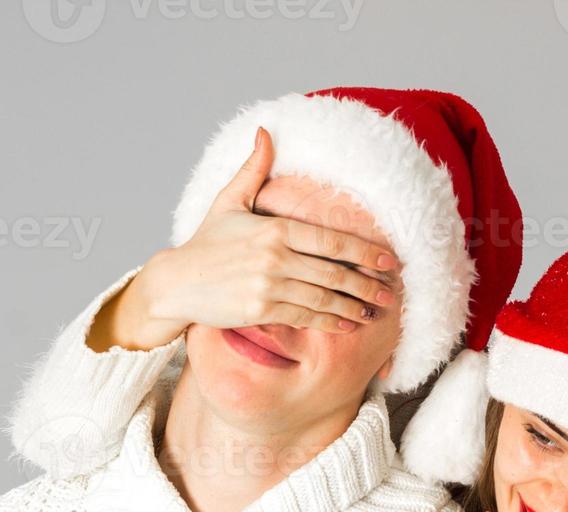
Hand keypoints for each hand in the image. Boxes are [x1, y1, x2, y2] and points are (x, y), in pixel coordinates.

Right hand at [89, 126, 398, 352]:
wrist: (176, 282)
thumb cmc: (207, 242)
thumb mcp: (229, 201)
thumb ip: (254, 169)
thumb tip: (265, 130)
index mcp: (275, 228)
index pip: (332, 241)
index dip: (365, 252)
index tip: (389, 260)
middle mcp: (275, 258)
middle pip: (334, 273)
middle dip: (367, 285)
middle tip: (391, 293)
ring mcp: (269, 286)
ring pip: (323, 298)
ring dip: (353, 306)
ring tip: (373, 311)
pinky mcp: (261, 310)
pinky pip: (305, 317)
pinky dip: (330, 321)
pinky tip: (347, 324)